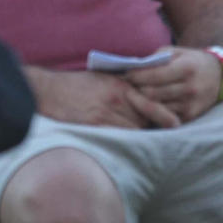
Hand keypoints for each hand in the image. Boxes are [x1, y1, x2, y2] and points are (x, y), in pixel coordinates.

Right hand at [30, 68, 180, 128]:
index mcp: (120, 85)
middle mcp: (116, 99)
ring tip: (140, 142)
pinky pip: (118, 137)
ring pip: (133, 130)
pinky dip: (124, 142)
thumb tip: (144, 94)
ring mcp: (105, 113)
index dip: (164, 115)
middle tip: (155, 134)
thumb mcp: (101, 77)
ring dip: (137, 136)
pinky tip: (124, 145)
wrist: (48, 90)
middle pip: (144, 119)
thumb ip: (123, 85)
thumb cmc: (74, 84)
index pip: (150, 101)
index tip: (175, 123)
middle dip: (149, 127)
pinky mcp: (95, 126)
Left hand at [125, 47, 222, 122]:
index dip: (136, 75)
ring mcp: (191, 105)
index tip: (127, 74)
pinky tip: (151, 102)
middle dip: (137, 89)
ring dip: (144, 101)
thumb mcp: (175, 52)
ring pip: (156, 107)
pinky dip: (155, 110)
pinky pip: (165, 116)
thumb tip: (133, 67)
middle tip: (130, 85)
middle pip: (151, 94)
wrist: (218, 76)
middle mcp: (190, 88)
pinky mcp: (190, 116)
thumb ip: (155, 59)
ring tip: (138, 93)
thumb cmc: (190, 61)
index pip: (153, 76)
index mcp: (185, 69)